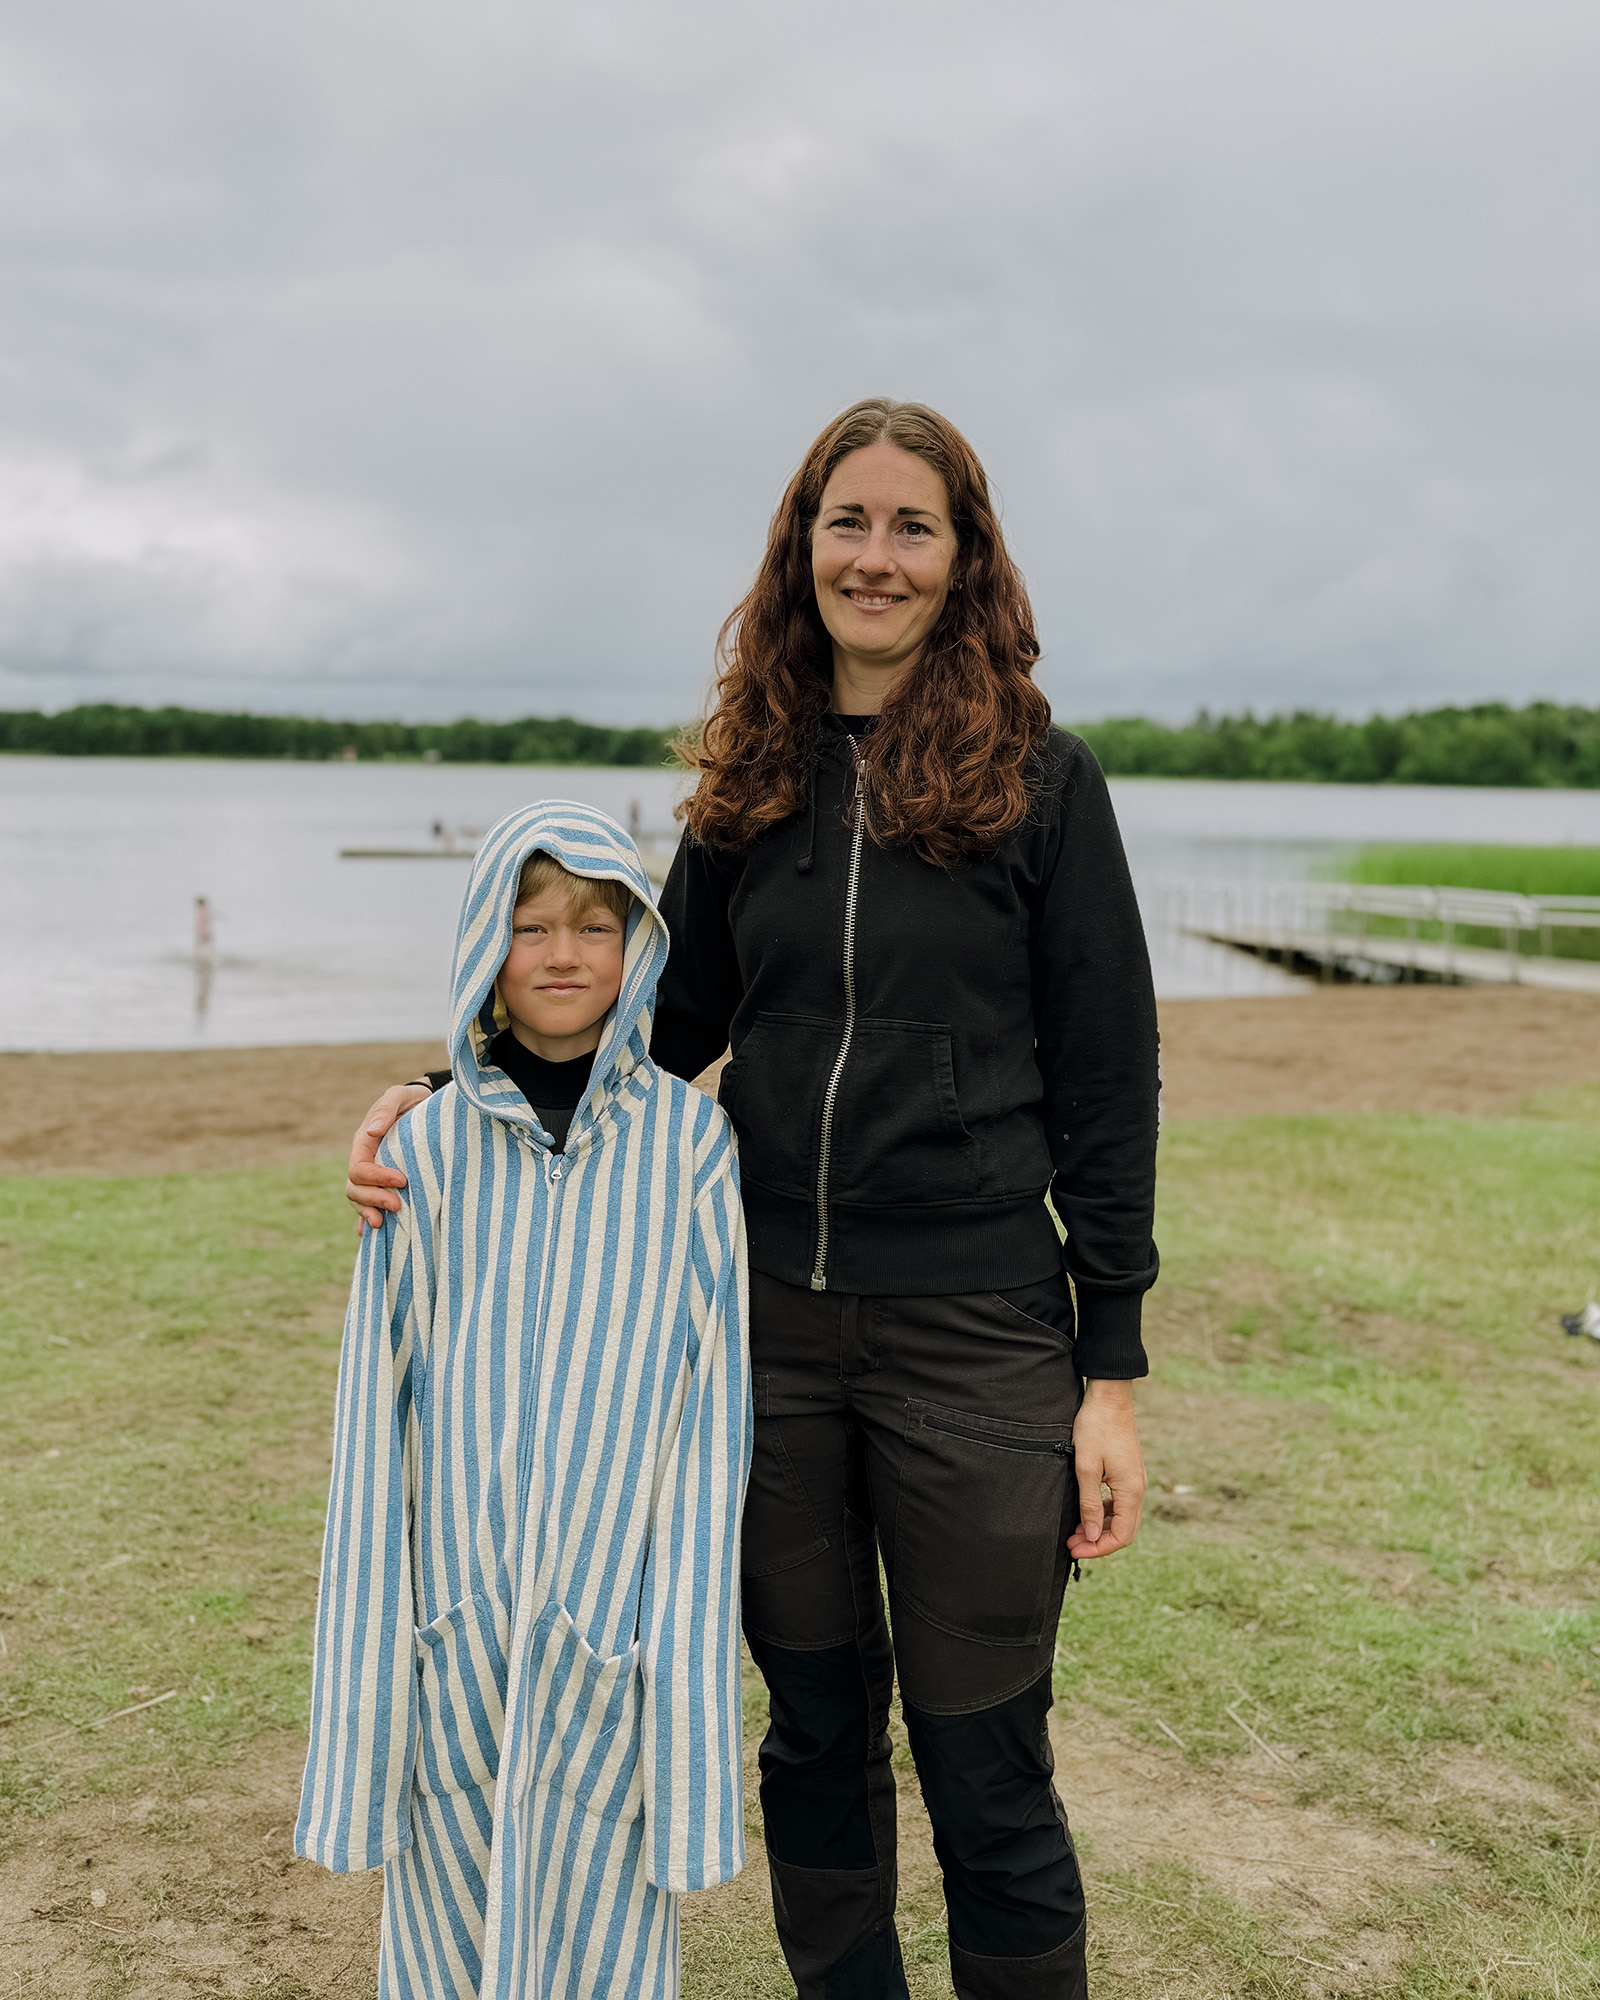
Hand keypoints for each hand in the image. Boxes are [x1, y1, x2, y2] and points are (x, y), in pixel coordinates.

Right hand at [345, 1084, 428, 1229]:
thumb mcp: (398, 1097)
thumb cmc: (411, 1101)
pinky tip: (370, 1234)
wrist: (422, 1106)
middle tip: (398, 1206)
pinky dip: (365, 1221)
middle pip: (355, 1188)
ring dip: (368, 1213)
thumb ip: (386, 1110)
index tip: (401, 1181)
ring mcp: (372, 1175)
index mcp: (364, 1143)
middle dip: (373, 1200)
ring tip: (383, 1223)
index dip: (376, 1178)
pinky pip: (368, 1206)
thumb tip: (373, 1131)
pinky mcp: (383, 1184)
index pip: (359, 1168)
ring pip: (358, 1200)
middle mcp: (365, 1161)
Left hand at [1068, 1379, 1145, 1560]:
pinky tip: (1086, 1512)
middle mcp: (1138, 1488)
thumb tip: (1093, 1535)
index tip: (1076, 1550)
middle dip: (1098, 1541)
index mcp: (1131, 1490)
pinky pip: (1120, 1503)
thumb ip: (1090, 1504)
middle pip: (1124, 1530)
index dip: (1099, 1548)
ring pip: (1122, 1517)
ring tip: (1075, 1531)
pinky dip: (1104, 1513)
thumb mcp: (1086, 1468)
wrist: (1108, 1398)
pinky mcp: (1128, 1472)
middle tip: (1071, 1543)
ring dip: (1100, 1527)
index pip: (1122, 1535)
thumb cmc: (1095, 1429)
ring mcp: (1134, 1480)